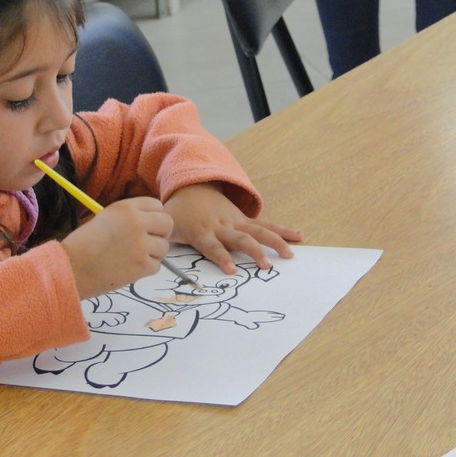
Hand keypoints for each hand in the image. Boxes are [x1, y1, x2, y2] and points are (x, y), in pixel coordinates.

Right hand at [60, 197, 173, 297]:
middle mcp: (137, 222)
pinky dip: (146, 269)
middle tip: (149, 243)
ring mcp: (142, 244)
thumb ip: (129, 217)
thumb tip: (152, 223)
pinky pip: (157, 265)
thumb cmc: (84, 244)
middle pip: (167, 223)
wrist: (72, 268)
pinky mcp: (143, 265)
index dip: (154, 216)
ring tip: (133, 258)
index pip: (157, 205)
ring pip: (164, 247)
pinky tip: (129, 268)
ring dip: (153, 254)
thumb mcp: (106, 218)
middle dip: (161, 233)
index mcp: (126, 207)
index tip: (148, 226)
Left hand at [163, 183, 302, 273]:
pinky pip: (266, 225)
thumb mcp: (168, 226)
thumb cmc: (178, 213)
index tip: (232, 270)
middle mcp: (222, 226)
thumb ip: (164, 240)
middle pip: (240, 239)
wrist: (192, 186)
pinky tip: (299, 237)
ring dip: (275, 242)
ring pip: (258, 231)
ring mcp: (236, 221)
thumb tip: (156, 255)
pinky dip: (283, 230)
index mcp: (202, 231)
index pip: (212, 246)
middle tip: (266, 266)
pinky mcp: (245, 219)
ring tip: (290, 254)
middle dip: (254, 252)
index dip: (221, 257)